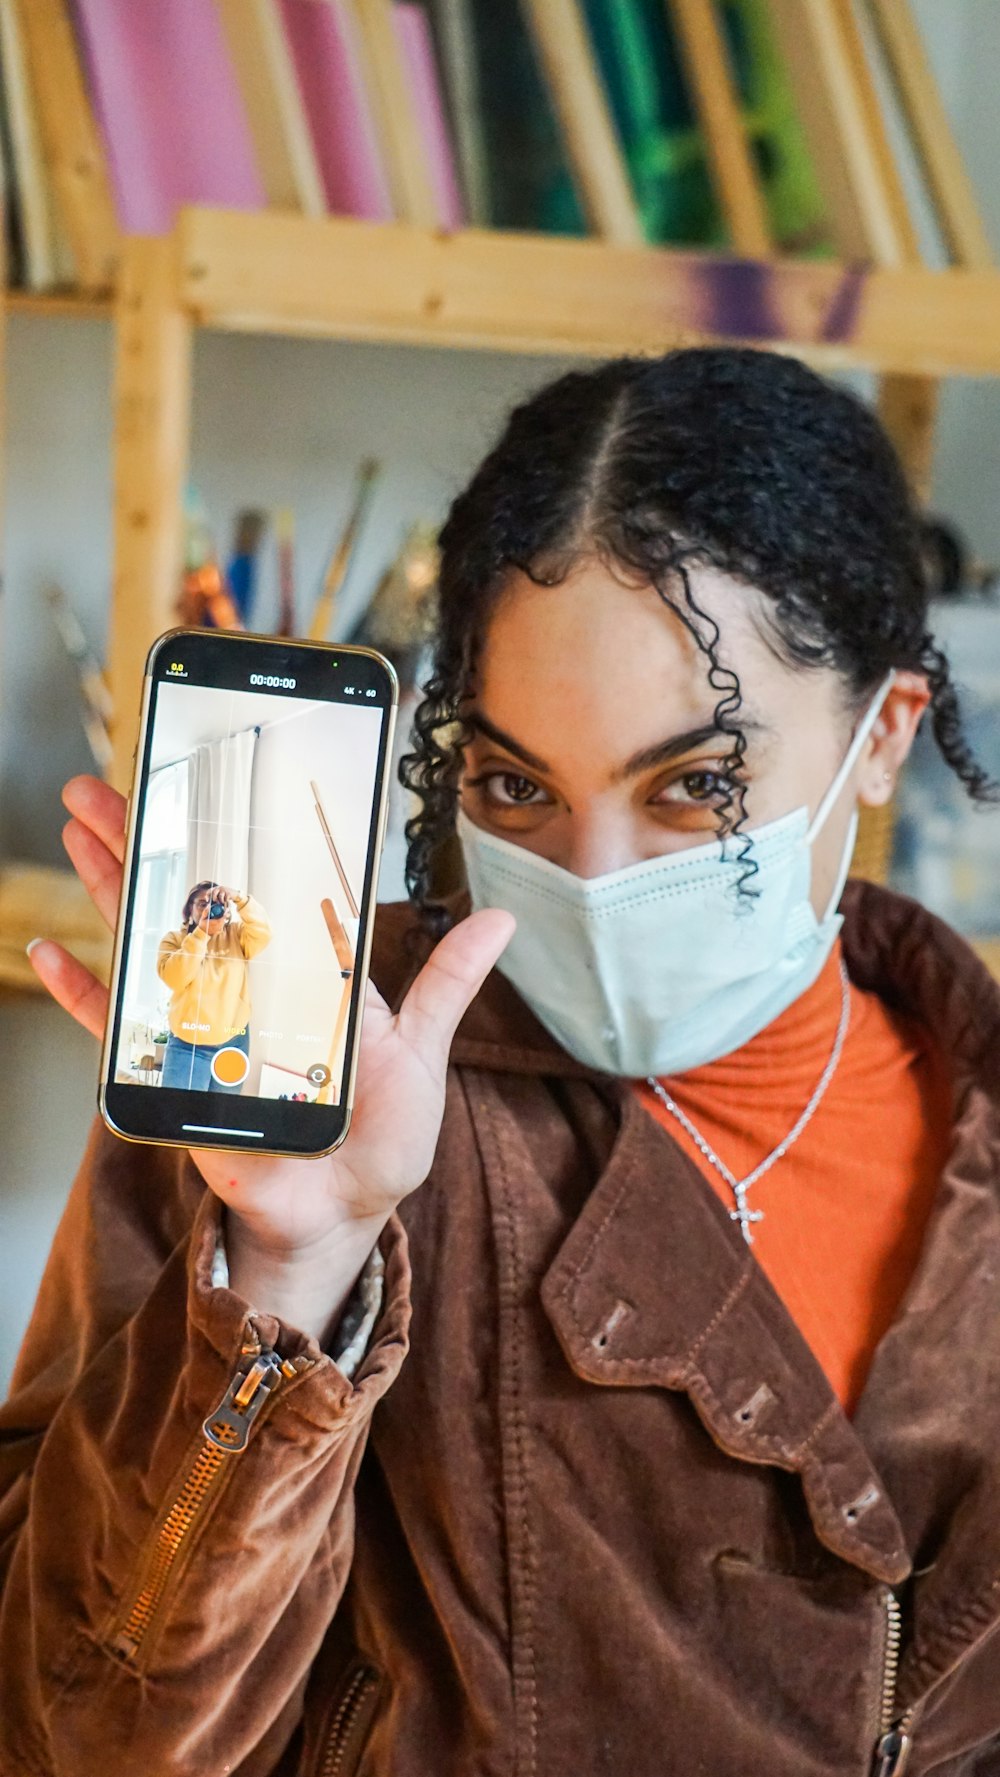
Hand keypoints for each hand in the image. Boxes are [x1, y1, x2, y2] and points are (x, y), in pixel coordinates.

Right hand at [31, 776, 514, 1339]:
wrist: (343, 1210)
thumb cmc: (381, 1134)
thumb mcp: (420, 1048)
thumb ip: (448, 983)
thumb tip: (500, 921)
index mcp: (300, 969)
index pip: (256, 887)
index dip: (226, 836)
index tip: (201, 780)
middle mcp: (245, 986)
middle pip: (188, 898)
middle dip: (146, 837)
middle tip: (107, 784)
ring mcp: (203, 1025)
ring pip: (147, 941)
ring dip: (110, 885)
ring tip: (77, 829)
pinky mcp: (172, 1074)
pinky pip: (117, 1031)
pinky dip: (83, 992)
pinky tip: (50, 952)